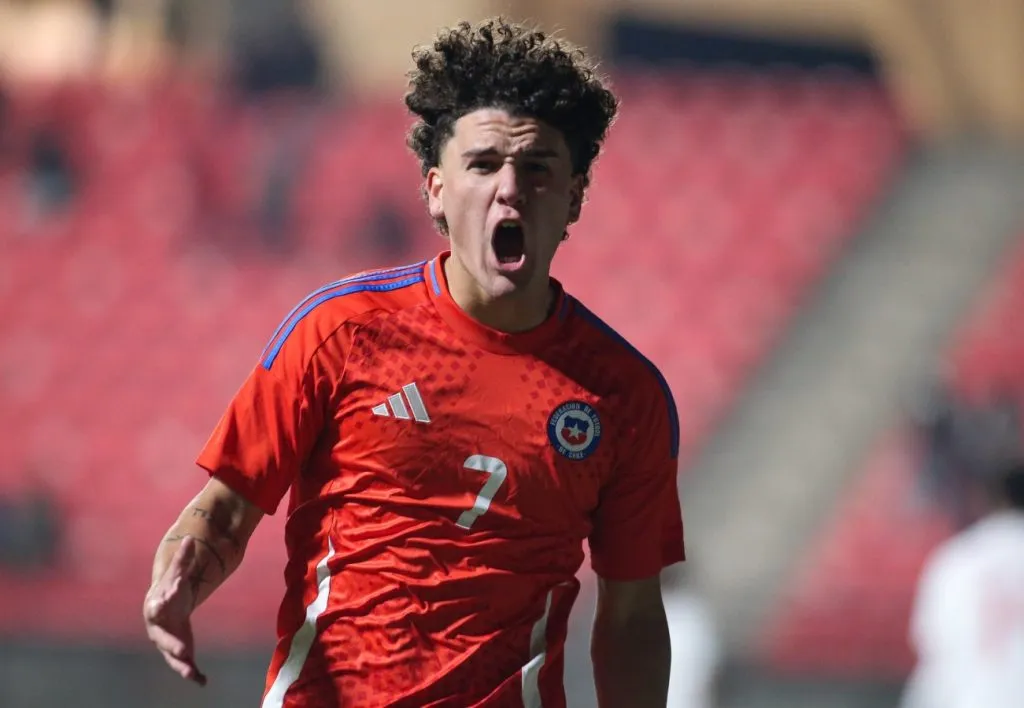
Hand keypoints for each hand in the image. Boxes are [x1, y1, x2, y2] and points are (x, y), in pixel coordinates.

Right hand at [143, 536, 207, 684]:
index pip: (158, 606)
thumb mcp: (178, 573)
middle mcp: (159, 628)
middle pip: (163, 638)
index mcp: (157, 607)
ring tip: (192, 675)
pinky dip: (193, 673)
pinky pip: (185, 663)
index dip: (162, 604)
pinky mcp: (179, 650)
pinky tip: (203, 681)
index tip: (164, 603)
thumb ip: (184, 558)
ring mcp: (168, 641)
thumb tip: (190, 539)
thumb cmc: (171, 588)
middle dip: (171, 644)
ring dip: (182, 666)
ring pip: (172, 656)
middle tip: (182, 650)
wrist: (164, 606)